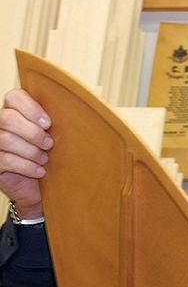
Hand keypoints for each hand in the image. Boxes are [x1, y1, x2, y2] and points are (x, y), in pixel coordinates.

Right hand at [0, 89, 52, 218]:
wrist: (43, 189)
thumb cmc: (52, 159)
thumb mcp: (58, 138)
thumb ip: (60, 122)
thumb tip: (79, 109)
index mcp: (17, 112)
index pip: (15, 97)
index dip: (31, 109)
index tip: (48, 123)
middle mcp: (1, 125)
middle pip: (8, 118)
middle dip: (33, 133)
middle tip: (49, 145)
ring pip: (5, 139)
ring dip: (31, 151)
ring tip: (45, 160)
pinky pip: (5, 160)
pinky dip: (26, 166)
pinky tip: (40, 172)